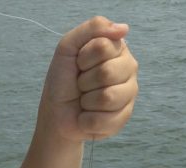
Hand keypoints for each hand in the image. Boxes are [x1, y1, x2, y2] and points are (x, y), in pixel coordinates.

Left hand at [42, 16, 138, 141]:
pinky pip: (106, 120)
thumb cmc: (63, 80)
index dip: (83, 59)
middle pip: (107, 73)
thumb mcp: (68, 47)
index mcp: (117, 48)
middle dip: (85, 82)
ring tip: (85, 101)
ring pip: (107, 98)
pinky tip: (88, 117)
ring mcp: (129, 94)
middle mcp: (129, 68)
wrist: (56, 113)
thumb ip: (92, 28)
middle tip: (81, 85)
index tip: (78, 64)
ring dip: (86, 102)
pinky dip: (87, 121)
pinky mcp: (124, 118)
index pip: (103, 47)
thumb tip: (124, 28)